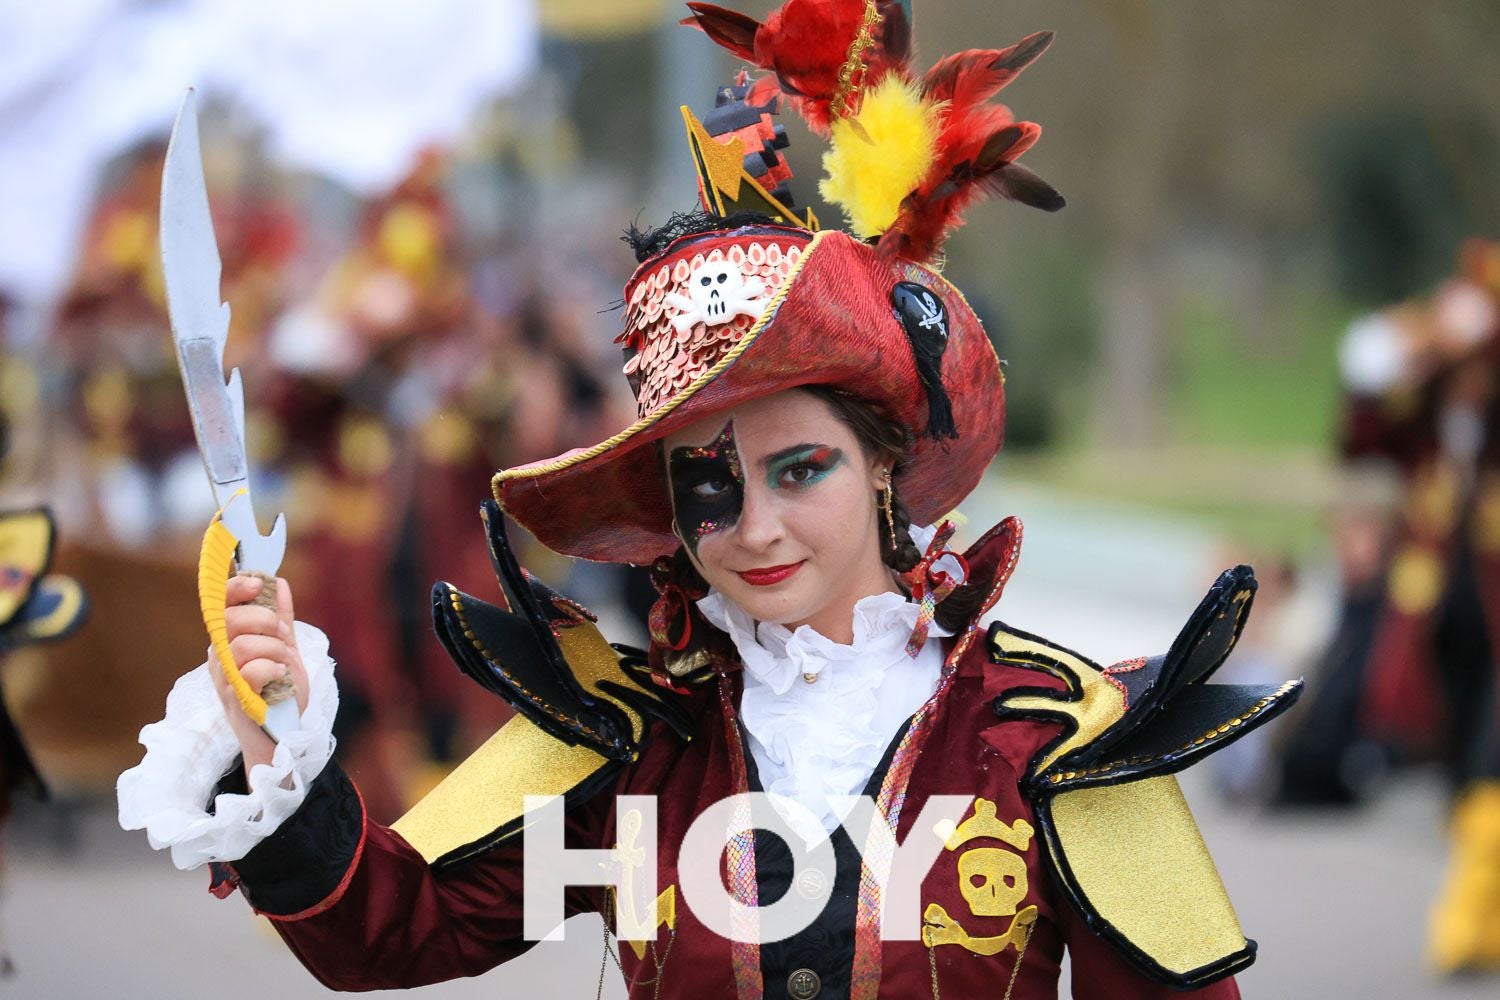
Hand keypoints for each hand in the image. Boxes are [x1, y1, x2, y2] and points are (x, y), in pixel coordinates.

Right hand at [208, 574, 309, 777]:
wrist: (283, 734)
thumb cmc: (280, 691)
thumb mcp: (284, 648)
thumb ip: (281, 618)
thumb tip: (279, 583)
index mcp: (228, 639)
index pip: (220, 604)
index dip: (235, 588)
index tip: (256, 583)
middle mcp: (219, 656)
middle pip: (230, 619)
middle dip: (265, 620)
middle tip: (282, 635)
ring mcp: (224, 678)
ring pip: (243, 644)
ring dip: (274, 649)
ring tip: (283, 663)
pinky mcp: (235, 699)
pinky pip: (251, 670)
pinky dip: (272, 669)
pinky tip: (280, 677)